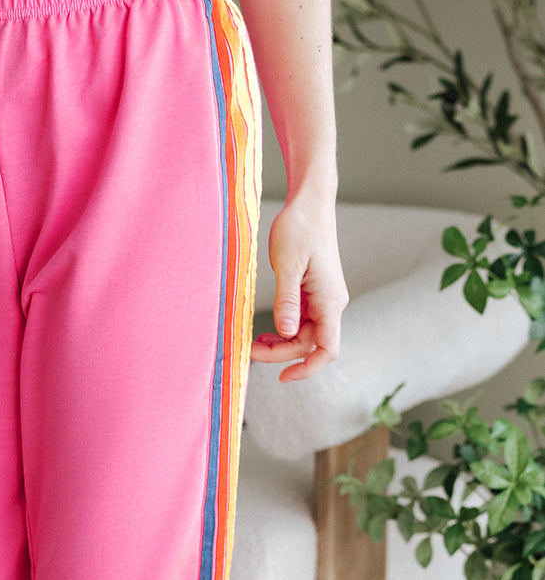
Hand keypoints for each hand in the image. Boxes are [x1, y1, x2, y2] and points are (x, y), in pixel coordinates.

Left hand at [249, 197, 348, 381]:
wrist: (310, 202)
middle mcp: (331, 304)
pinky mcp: (314, 293)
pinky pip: (300, 322)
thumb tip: (284, 333)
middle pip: (309, 345)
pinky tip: (266, 331)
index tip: (283, 377)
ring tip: (254, 342)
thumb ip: (288, 301)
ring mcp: (323, 299)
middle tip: (249, 350)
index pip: (327, 349)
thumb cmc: (300, 227)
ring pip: (304, 335)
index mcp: (330, 301)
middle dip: (280, 353)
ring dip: (280, 344)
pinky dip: (283, 330)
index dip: (307, 369)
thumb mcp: (288, 265)